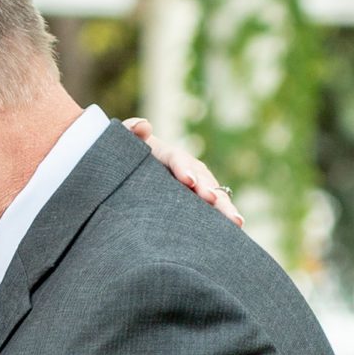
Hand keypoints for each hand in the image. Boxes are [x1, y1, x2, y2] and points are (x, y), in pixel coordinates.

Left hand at [125, 116, 243, 225]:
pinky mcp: (192, 202)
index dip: (184, 168)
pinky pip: (209, 208)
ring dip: (224, 205)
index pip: (176, 158)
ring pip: (211, 192)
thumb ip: (128, 132)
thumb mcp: (119, 144)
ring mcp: (191, 185)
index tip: (189, 182)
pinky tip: (234, 228)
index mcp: (164, 153)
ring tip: (235, 221)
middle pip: (201, 176)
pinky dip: (221, 216)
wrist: (119, 179)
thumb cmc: (118, 160)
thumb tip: (144, 126)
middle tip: (216, 203)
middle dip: (211, 191)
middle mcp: (183, 167)